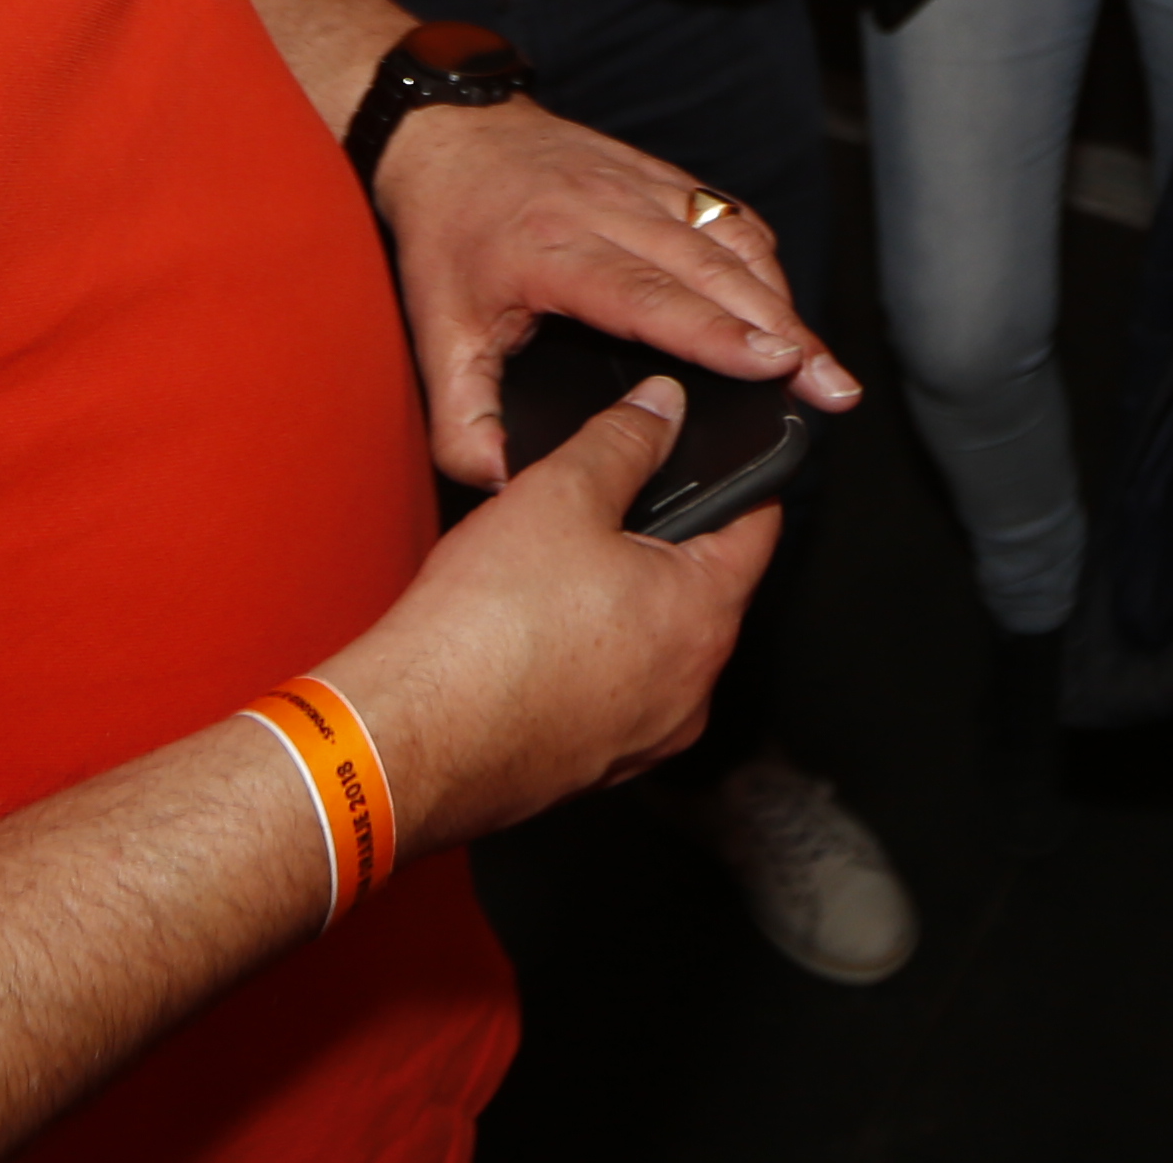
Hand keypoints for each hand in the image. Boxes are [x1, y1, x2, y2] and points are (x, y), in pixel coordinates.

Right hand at [323, 379, 778, 845]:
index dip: (744, 478)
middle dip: (663, 544)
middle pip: (705, 588)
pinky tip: (533, 636)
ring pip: (655, 644)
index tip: (727, 458)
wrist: (413, 738)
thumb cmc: (487, 630)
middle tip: (603, 511)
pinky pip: (612, 693)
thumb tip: (663, 407)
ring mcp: (646, 737)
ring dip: (622, 605)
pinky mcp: (596, 766)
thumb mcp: (559, 494)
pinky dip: (588, 659)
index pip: (759, 527)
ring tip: (553, 576)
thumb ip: (624, 438)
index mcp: (704, 616)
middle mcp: (692, 688)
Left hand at [372, 99, 860, 483]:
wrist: (448, 134)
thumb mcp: (435, 332)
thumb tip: (500, 484)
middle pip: (714, 271)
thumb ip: (461, 418)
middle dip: (783, 330)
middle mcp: (609, 211)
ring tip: (822, 363)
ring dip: (785, 301)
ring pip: (731, 241)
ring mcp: (642, 186)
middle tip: (832, 387)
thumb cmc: (447, 231)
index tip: (777, 364)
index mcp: (555, 252)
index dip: (718, 331)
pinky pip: (727, 216)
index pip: (650, 295)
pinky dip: (765, 263)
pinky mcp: (661, 174)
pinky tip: (783, 306)